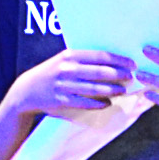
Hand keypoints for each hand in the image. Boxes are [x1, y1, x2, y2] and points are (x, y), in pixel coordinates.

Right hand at [13, 46, 136, 118]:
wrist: (26, 90)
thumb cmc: (52, 72)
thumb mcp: (63, 60)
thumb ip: (83, 59)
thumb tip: (112, 61)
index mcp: (69, 55)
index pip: (99, 56)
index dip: (118, 60)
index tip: (132, 63)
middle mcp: (66, 69)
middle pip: (99, 72)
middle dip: (118, 75)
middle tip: (131, 77)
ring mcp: (63, 86)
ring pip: (93, 88)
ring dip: (111, 90)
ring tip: (123, 90)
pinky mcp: (61, 101)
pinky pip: (84, 103)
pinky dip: (98, 103)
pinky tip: (108, 103)